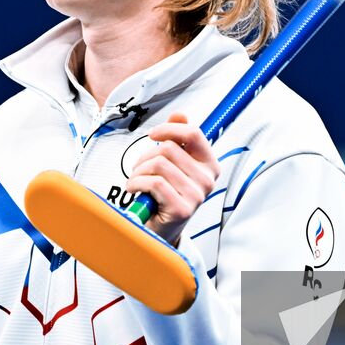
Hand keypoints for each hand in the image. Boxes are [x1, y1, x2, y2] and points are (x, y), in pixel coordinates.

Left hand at [126, 113, 219, 245]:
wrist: (162, 229)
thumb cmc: (166, 194)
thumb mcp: (174, 164)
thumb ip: (178, 139)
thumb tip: (179, 115)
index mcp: (210, 165)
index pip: (194, 134)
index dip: (169, 129)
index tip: (153, 134)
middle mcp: (207, 180)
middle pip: (169, 149)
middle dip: (146, 156)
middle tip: (140, 168)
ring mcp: (196, 195)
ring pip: (158, 165)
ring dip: (138, 171)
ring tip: (136, 180)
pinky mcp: (182, 208)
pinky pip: (153, 183)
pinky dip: (136, 183)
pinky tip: (134, 188)